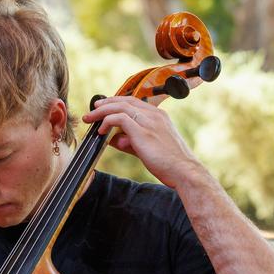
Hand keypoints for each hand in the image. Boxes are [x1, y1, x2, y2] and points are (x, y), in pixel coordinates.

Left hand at [83, 96, 201, 187]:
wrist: (184, 172)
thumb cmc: (168, 163)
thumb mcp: (146, 148)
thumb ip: (130, 142)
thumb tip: (113, 139)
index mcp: (158, 116)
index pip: (133, 102)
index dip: (115, 103)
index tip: (102, 108)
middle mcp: (154, 115)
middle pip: (124, 101)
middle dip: (105, 104)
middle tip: (91, 111)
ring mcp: (149, 121)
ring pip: (120, 107)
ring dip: (102, 112)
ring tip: (90, 119)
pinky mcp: (143, 131)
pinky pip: (119, 119)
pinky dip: (107, 122)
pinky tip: (101, 131)